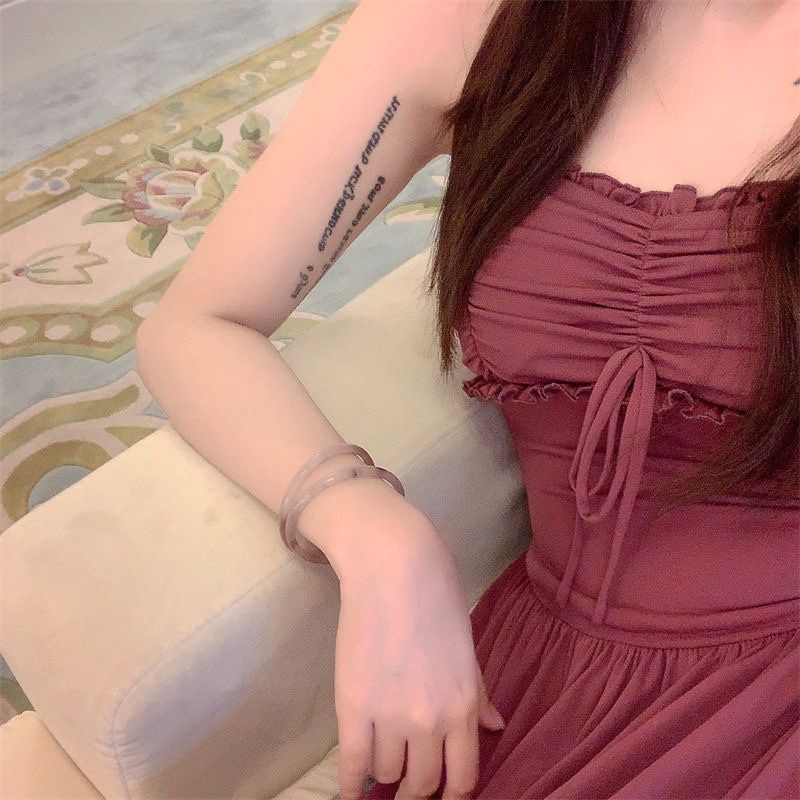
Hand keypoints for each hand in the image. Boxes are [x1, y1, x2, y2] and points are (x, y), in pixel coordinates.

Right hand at [332, 513, 505, 799]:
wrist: (394, 569)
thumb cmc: (436, 600)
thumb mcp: (466, 649)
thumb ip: (479, 694)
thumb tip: (496, 727)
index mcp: (464, 707)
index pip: (463, 778)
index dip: (450, 794)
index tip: (439, 794)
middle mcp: (431, 722)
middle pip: (423, 784)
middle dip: (415, 790)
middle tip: (406, 783)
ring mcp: (390, 717)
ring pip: (386, 774)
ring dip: (383, 774)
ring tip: (379, 761)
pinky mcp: (352, 707)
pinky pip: (353, 765)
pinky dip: (351, 785)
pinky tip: (350, 791)